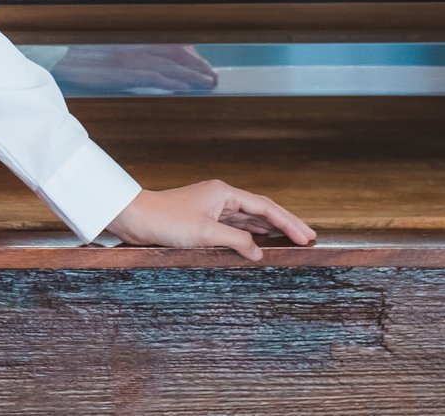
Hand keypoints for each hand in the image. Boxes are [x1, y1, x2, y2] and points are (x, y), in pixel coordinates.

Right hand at [53, 45, 218, 94]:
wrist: (56, 55)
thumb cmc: (78, 48)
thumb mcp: (108, 41)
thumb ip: (132, 45)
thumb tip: (157, 52)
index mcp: (132, 33)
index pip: (169, 39)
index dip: (191, 50)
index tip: (204, 60)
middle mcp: (134, 42)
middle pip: (175, 53)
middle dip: (197, 65)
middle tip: (213, 77)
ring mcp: (129, 56)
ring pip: (169, 65)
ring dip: (191, 74)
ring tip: (208, 82)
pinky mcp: (121, 72)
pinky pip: (153, 76)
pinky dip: (172, 81)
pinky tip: (185, 87)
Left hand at [105, 181, 313, 261]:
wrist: (135, 218)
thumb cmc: (165, 221)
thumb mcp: (204, 233)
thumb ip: (235, 241)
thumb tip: (258, 251)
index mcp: (224, 193)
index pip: (264, 208)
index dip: (288, 222)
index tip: (307, 236)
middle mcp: (221, 197)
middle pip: (261, 211)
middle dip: (285, 223)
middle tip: (309, 237)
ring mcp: (213, 208)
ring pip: (249, 218)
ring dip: (270, 229)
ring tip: (291, 239)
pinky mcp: (203, 220)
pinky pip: (235, 226)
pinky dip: (251, 234)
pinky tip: (259, 241)